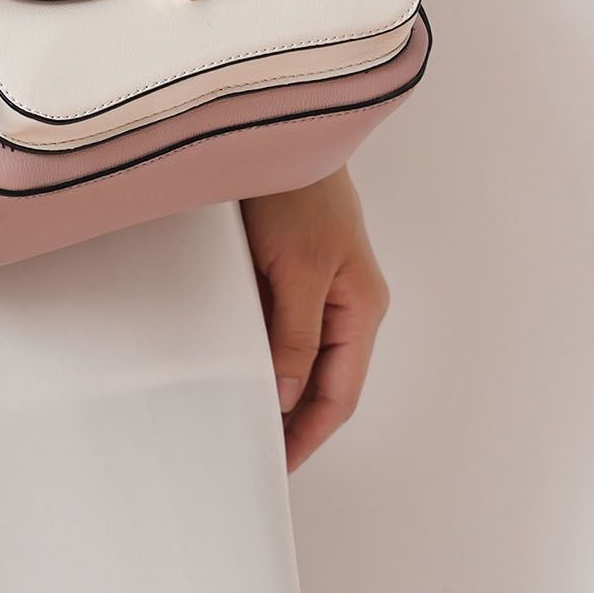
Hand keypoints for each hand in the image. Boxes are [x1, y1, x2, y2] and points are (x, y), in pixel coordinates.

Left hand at [239, 167, 389, 471]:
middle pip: (322, 377)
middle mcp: (346, 299)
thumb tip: (288, 395)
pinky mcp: (291, 262)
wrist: (276, 128)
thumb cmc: (297, 189)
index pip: (338, 393)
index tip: (276, 464)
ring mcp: (319, 280)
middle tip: (252, 449)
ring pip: (299, 351)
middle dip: (292, 418)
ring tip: (239, 413)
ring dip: (275, 383)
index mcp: (361, 306)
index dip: (308, 434)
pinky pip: (279, 320)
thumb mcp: (298, 267)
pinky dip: (260, 346)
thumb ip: (296, 332)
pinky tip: (232, 359)